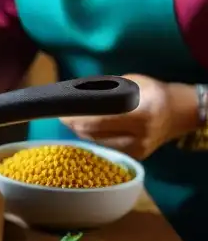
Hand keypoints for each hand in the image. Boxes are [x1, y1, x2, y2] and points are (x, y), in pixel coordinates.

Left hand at [60, 74, 198, 159]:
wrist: (180, 113)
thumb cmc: (153, 92)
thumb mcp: (129, 83)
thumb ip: (102, 91)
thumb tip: (72, 94)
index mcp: (140, 113)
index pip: (96, 120)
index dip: (73, 117)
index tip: (59, 110)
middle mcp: (139, 135)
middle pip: (92, 134)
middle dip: (73, 124)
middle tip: (62, 114)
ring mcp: (138, 150)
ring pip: (95, 142)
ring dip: (81, 131)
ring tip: (74, 119)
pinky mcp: (135, 157)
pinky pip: (105, 147)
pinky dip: (93, 137)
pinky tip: (88, 128)